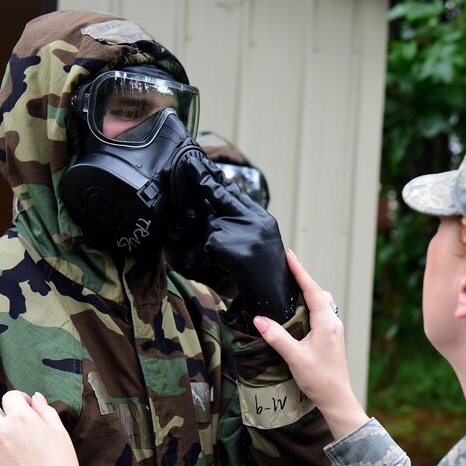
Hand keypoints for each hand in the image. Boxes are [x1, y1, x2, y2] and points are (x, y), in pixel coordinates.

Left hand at [181, 154, 298, 326]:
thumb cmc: (266, 275)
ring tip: (227, 257)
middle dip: (204, 184)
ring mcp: (246, 234)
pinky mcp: (235, 248)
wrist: (276, 300)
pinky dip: (211, 255)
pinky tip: (223, 264)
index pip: (236, 194)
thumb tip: (221, 201)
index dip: (218, 181)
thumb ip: (244, 222)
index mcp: (264, 220)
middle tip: (189, 165)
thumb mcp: (261, 241)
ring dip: (212, 240)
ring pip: (213, 225)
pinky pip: (211, 243)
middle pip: (222, 197)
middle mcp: (257, 222)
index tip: (202, 166)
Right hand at [253, 250, 368, 439]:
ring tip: (290, 289)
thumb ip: (276, 336)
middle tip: (287, 269)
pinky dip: (310, 307)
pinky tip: (299, 314)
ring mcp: (334, 330)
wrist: (338, 400)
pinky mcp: (332, 338)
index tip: (289, 255)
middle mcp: (333, 322)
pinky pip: (322, 314)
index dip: (299, 271)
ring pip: (322, 303)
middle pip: (318, 292)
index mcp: (326, 322)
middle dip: (303, 279)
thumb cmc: (319, 379)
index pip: (311, 289)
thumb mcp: (294, 357)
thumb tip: (259, 319)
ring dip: (308, 294)